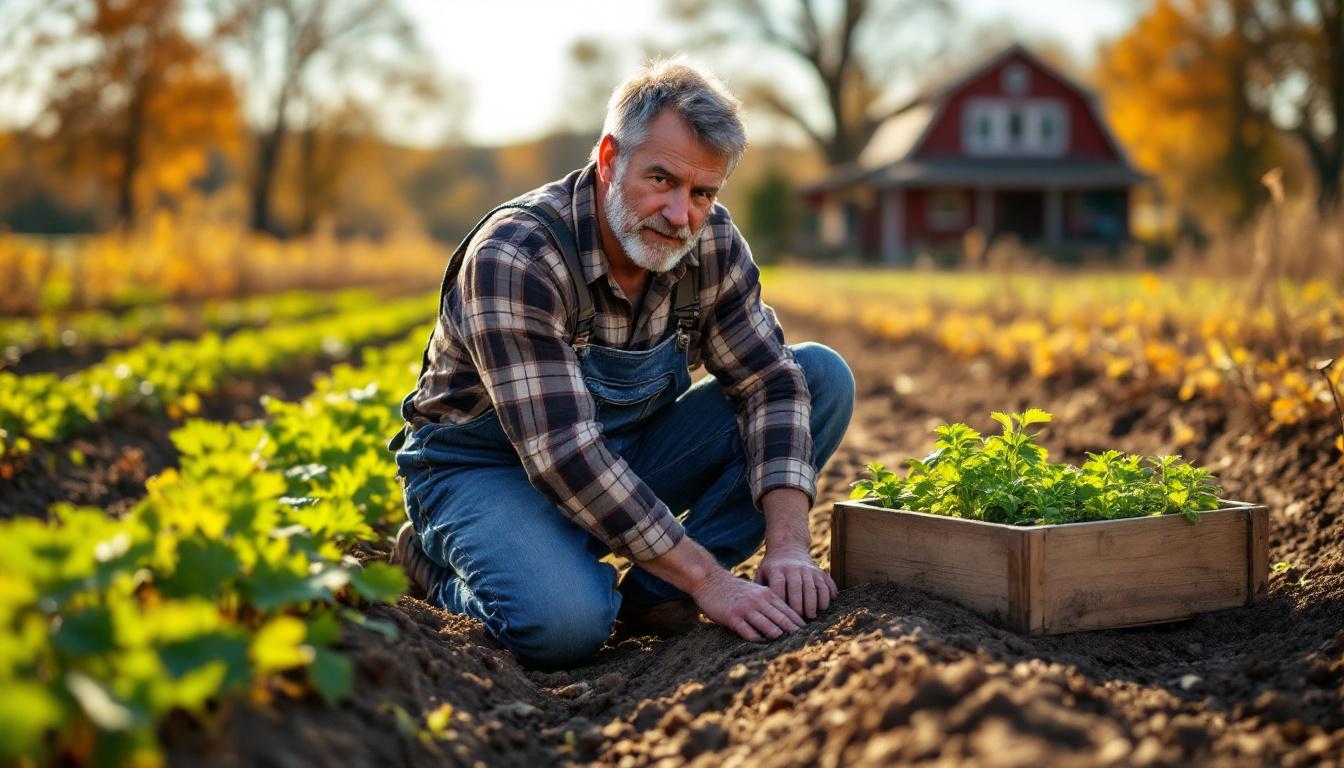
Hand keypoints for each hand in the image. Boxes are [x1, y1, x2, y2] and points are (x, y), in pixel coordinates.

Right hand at [690, 568, 805, 641]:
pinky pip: (746, 630)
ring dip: (776, 633)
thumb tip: (784, 618)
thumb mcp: (755, 591)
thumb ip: (768, 601)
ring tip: (785, 641)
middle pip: (779, 617)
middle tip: (803, 641)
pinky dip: (754, 637)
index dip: (797, 621)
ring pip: (765, 623)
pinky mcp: (731, 617)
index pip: (786, 609)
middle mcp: (758, 601)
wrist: (710, 580)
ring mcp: (745, 609)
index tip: (808, 632)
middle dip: (792, 629)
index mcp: (766, 594)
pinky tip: (761, 644)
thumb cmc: (734, 588)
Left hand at [753, 546, 837, 620]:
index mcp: (777, 570)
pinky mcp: (820, 571)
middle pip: (798, 588)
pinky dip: (828, 596)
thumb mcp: (761, 573)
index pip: (779, 586)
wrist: (788, 547)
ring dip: (814, 603)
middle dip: (799, 605)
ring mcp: (809, 569)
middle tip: (800, 620)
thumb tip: (756, 612)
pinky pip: (827, 584)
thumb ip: (758, 590)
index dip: (781, 602)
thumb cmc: (772, 567)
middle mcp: (794, 568)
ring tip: (812, 616)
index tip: (782, 617)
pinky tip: (824, 607)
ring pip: (814, 587)